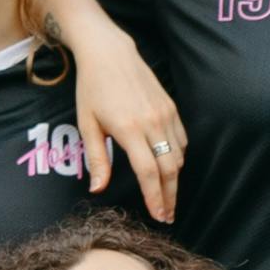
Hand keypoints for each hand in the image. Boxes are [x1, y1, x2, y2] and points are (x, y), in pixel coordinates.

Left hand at [67, 30, 187, 222]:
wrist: (109, 53)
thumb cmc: (92, 89)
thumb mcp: (87, 124)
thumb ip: (97, 159)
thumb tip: (98, 189)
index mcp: (128, 129)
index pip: (148, 172)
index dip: (154, 197)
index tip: (158, 215)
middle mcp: (151, 122)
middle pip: (169, 169)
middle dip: (170, 196)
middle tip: (167, 215)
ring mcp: (165, 114)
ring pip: (178, 156)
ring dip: (175, 179)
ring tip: (167, 196)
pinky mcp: (171, 107)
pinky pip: (181, 139)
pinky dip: (178, 157)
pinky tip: (170, 167)